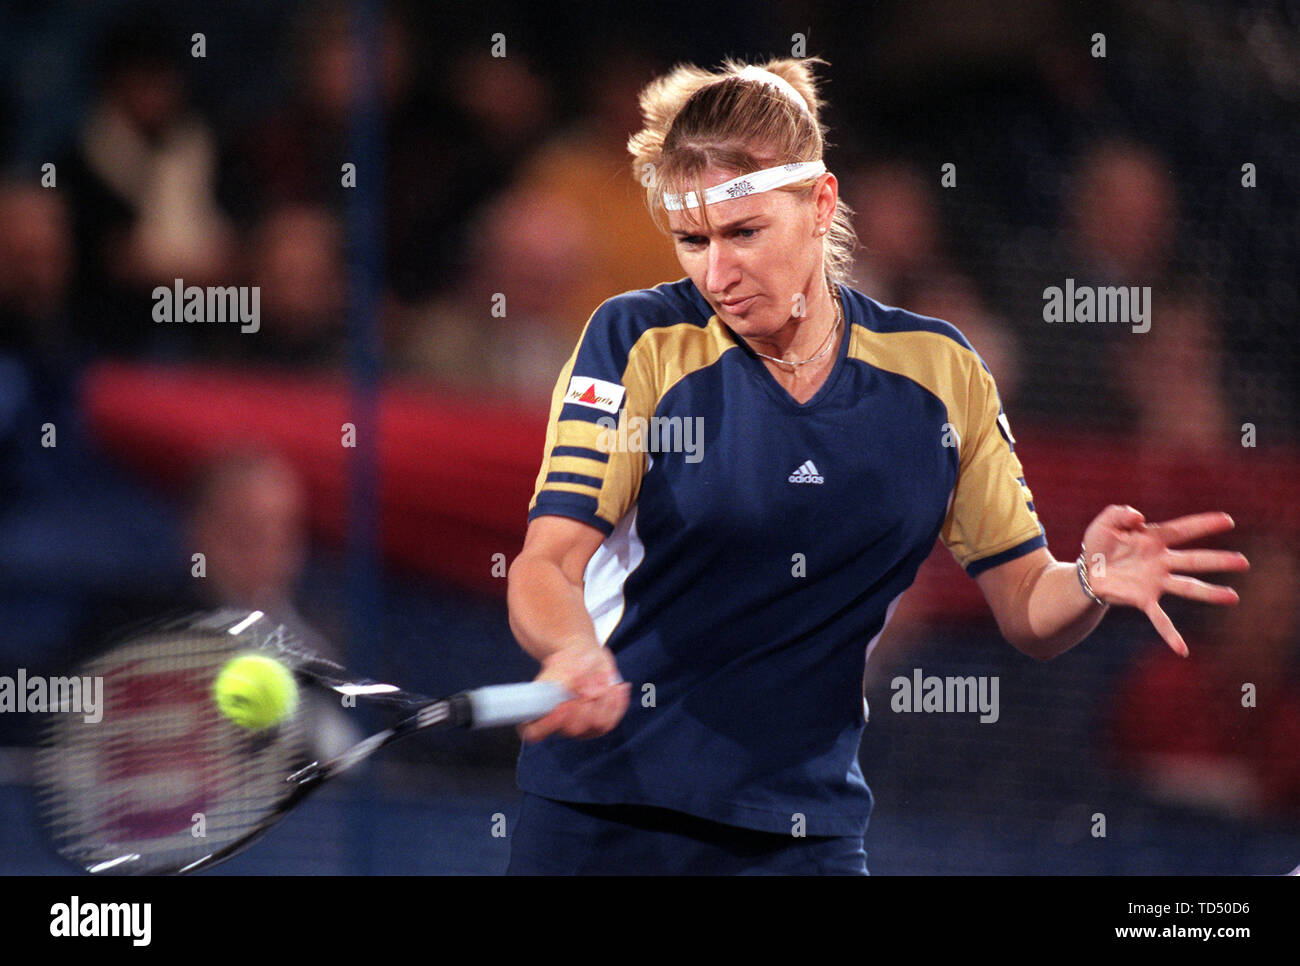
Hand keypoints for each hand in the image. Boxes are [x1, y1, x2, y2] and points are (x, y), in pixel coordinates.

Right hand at [519, 642, 629, 741]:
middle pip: (572, 728)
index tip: (561, 706)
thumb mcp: (560, 663)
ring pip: (596, 724)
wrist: (584, 658)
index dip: (548, 724)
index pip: (535, 732)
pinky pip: (612, 719)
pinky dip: (616, 701)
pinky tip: (617, 687)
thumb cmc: (566, 662)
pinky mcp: (601, 725)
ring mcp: (581, 729)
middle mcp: (559, 727)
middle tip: (586, 679)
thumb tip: (572, 688)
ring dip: (602, 698)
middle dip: (583, 702)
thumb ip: (563, 678)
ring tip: (600, 676)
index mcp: (538, 714)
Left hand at [1081, 505, 1248, 656]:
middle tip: (1243, 562)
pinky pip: (1160, 618)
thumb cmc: (1100, 544)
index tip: (1227, 520)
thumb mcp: (1106, 522)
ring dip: (1209, 593)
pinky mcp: (1143, 600)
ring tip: (1233, 598)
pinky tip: (1182, 650)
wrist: (1087, 572)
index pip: (1182, 530)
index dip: (1203, 524)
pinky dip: (1171, 634)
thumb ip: (1120, 513)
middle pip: (1193, 560)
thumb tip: (1139, 516)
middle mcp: (1160, 561)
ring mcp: (1155, 582)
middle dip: (1218, 561)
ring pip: (1187, 587)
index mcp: (1153, 539)